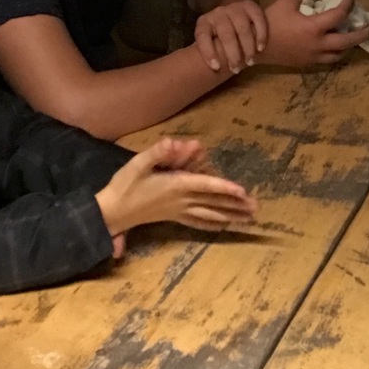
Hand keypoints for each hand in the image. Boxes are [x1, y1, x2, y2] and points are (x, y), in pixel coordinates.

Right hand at [96, 138, 255, 253]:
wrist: (112, 212)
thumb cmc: (124, 185)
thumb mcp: (137, 164)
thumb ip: (157, 153)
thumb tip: (172, 141)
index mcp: (175, 186)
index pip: (206, 185)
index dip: (225, 187)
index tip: (243, 192)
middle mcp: (180, 201)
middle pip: (213, 203)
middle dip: (236, 205)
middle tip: (257, 209)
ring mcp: (178, 211)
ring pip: (209, 214)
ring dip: (230, 216)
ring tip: (248, 219)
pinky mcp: (173, 217)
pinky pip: (197, 222)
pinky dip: (211, 223)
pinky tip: (222, 227)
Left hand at [193, 0, 268, 75]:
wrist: (233, 16)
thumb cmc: (219, 36)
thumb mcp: (210, 42)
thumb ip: (210, 51)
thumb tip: (206, 72)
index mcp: (204, 23)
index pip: (202, 36)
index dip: (208, 52)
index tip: (216, 68)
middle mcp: (218, 13)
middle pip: (225, 34)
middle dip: (232, 54)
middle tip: (236, 70)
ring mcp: (235, 8)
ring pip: (242, 27)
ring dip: (247, 47)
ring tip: (250, 62)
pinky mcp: (250, 6)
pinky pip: (258, 19)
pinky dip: (260, 34)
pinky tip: (260, 48)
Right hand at [260, 0, 368, 69]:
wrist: (256, 46)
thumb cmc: (271, 22)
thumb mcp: (285, 1)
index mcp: (314, 27)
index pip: (339, 14)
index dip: (348, 3)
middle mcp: (318, 44)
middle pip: (347, 42)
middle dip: (361, 34)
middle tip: (368, 27)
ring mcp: (314, 56)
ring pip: (339, 55)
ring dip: (348, 46)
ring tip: (351, 38)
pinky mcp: (307, 63)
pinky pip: (327, 60)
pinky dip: (335, 53)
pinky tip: (334, 47)